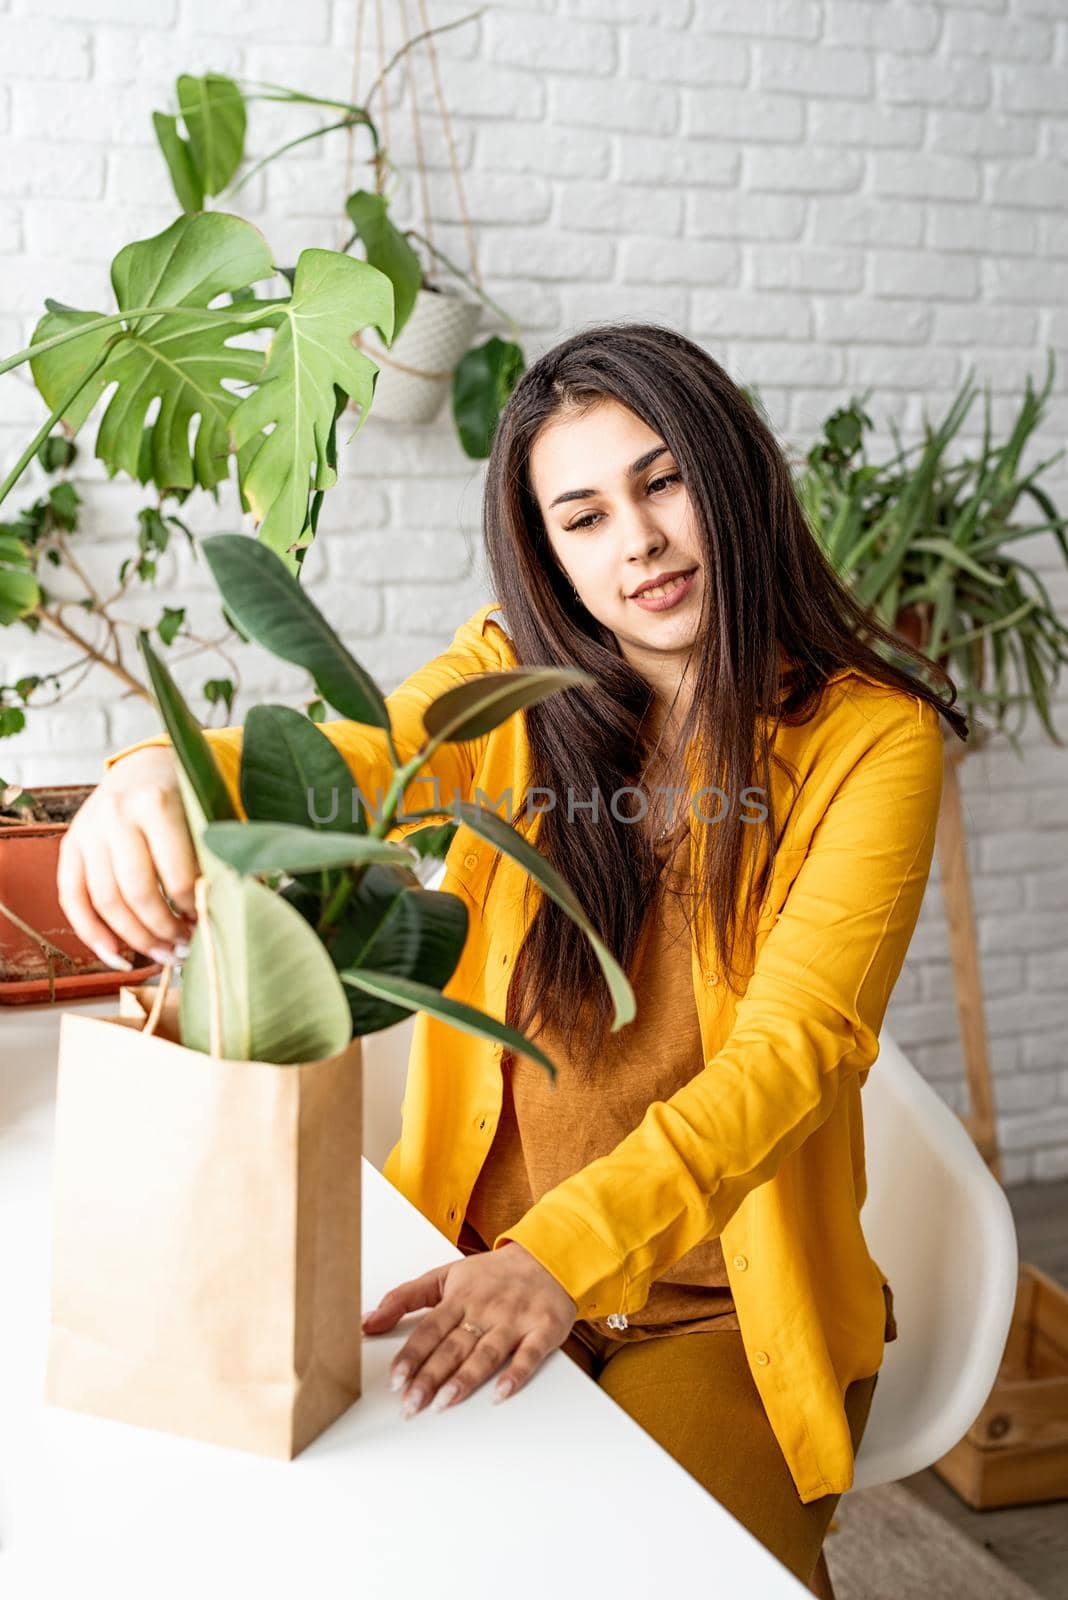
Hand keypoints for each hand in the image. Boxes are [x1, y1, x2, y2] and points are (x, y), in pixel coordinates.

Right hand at [57, 745, 198, 968]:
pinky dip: (92, 934)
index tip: (204, 922)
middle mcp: (116, 815)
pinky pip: (73, 899)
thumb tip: (232, 907)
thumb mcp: (203, 813)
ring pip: (106, 901)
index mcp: (156, 802)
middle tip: (184, 949)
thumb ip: (213, 855)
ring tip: (162, 954)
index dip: (191, 909)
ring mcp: (88, 831)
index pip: (175, 875)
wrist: (142, 767)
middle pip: (136, 892)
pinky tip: (116, 956)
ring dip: (135, 938)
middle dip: (163, 930)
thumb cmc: (183, 798)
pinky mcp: (70, 845)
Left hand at [363, 1241, 577, 1416]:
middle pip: (454, 1346)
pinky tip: (501, 1393)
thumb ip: (405, 1297)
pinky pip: (529, 1354)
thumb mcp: (445, 1275)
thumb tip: (367, 1322)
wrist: (548, 1257)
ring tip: (445, 1402)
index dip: (411, 1355)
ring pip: (487, 1352)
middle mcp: (485, 1309)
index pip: (429, 1330)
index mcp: (460, 1296)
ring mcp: (515, 1320)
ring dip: (466, 1378)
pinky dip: (516, 1374)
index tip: (395, 1379)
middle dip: (431, 1376)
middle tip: (411, 1403)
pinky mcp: (543, 1329)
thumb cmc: (492, 1274)